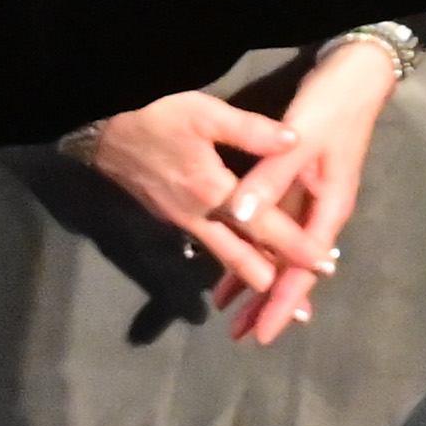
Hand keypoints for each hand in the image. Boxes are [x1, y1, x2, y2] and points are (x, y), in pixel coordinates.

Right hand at [74, 92, 328, 318]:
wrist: (101, 129)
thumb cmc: (154, 117)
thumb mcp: (204, 113)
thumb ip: (250, 130)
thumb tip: (294, 141)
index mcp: (212, 192)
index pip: (264, 227)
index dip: (296, 246)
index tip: (325, 265)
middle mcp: (198, 217)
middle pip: (242, 260)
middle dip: (273, 284)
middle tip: (302, 311)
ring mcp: (182, 221)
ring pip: (224, 257)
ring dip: (251, 276)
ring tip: (278, 294)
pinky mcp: (172, 218)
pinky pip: (209, 246)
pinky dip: (231, 259)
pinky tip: (244, 262)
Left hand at [225, 38, 401, 344]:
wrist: (357, 73)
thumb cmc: (331, 107)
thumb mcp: (300, 139)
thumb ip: (269, 177)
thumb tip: (239, 217)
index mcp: (328, 207)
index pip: (302, 268)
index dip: (282, 302)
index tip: (263, 333)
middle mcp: (321, 211)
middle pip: (293, 268)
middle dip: (268, 302)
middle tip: (241, 334)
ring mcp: (311, 198)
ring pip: (283, 250)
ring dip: (260, 278)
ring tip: (232, 308)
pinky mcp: (301, 183)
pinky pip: (276, 227)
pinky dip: (257, 245)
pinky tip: (239, 253)